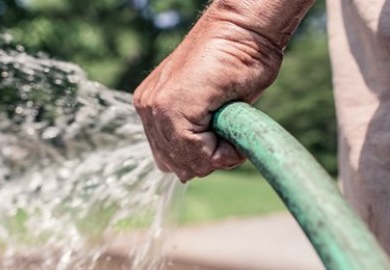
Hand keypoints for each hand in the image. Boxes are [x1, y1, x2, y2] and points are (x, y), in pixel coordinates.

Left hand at [133, 0, 310, 181]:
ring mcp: (155, 107)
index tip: (224, 137)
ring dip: (216, 155)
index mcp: (153, 107)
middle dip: (207, 160)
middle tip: (229, 134)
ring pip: (186, 162)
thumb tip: (186, 174)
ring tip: (231, 127)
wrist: (244, 30)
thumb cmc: (237, 63)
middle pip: (175, 165)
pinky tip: (232, 128)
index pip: (170, 158)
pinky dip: (223, 152)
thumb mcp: (212, 109)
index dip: (202, 158)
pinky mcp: (170, 106)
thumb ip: (195, 136)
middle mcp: (148, 108)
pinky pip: (196, 153)